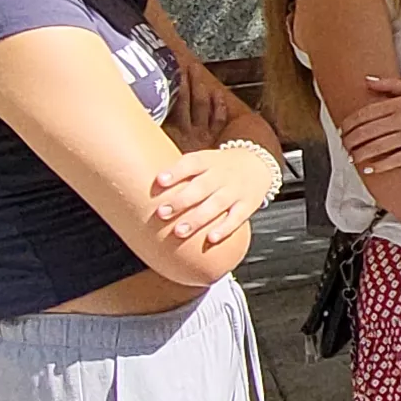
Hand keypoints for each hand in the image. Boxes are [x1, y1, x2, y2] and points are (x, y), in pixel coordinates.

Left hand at [145, 145, 273, 256]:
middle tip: (162, 213)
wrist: (258, 165)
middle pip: (201, 188)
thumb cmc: (220, 167)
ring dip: (197, 219)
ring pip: (216, 205)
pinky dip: (224, 229)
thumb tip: (142, 181)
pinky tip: (210, 239)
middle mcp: (221, 175)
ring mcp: (235, 191)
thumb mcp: (203, 160)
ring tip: (179, 231)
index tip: (160, 180)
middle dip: (181, 201)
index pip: (191, 164)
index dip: (176, 171)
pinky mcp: (247, 205)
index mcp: (208, 162)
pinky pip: (236, 218)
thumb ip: (180, 172)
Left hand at [334, 75, 400, 173]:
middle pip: (368, 131)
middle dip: (351, 140)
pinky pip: (395, 159)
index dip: (350, 123)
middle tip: (343, 146)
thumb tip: (366, 80)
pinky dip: (380, 165)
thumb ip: (389, 85)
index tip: (342, 129)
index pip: (367, 113)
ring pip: (378, 146)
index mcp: (399, 104)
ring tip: (352, 157)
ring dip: (361, 153)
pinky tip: (369, 169)